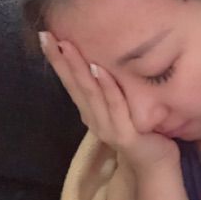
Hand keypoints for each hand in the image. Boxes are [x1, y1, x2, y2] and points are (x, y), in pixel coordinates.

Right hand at [38, 31, 179, 173]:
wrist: (154, 163)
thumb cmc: (136, 129)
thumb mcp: (116, 107)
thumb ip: (105, 90)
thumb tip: (99, 59)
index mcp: (89, 110)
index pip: (70, 81)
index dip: (57, 60)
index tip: (46, 36)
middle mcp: (93, 118)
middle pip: (74, 84)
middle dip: (60, 60)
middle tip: (47, 37)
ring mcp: (107, 126)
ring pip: (90, 92)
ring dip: (78, 68)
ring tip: (67, 46)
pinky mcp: (124, 134)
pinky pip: (115, 105)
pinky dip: (106, 86)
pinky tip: (99, 69)